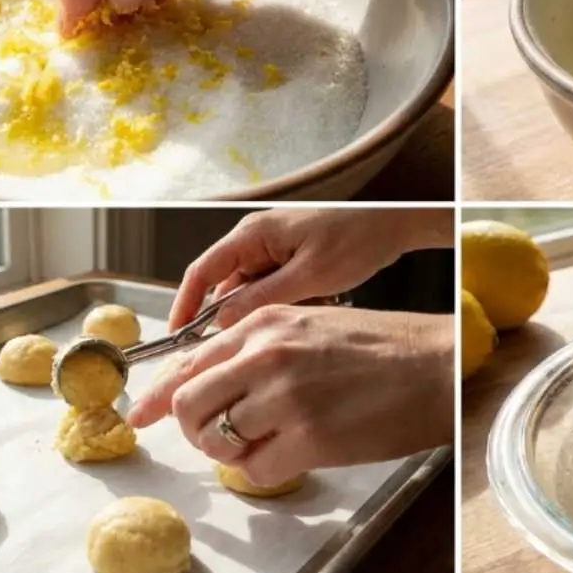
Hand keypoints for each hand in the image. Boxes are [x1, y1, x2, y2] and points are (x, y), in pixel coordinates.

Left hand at [126, 305, 453, 484]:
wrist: (439, 366)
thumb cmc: (386, 347)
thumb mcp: (313, 326)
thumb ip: (260, 347)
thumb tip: (212, 381)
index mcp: (266, 322)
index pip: (189, 361)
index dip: (160, 394)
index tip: (143, 413)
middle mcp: (267, 354)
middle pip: (189, 403)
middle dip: (192, 428)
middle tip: (213, 437)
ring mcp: (285, 396)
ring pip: (216, 439)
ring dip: (231, 450)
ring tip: (264, 442)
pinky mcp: (308, 438)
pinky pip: (254, 469)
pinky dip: (261, 470)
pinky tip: (289, 455)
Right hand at [167, 208, 452, 331]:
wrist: (395, 223)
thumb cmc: (357, 238)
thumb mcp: (309, 276)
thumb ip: (262, 298)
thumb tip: (223, 321)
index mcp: (253, 235)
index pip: (202, 272)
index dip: (185, 306)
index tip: (177, 338)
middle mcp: (257, 239)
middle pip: (224, 285)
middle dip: (228, 317)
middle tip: (233, 349)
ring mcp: (274, 248)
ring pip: (250, 290)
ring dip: (261, 311)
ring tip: (283, 324)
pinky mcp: (291, 257)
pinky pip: (271, 287)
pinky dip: (280, 304)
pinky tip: (303, 312)